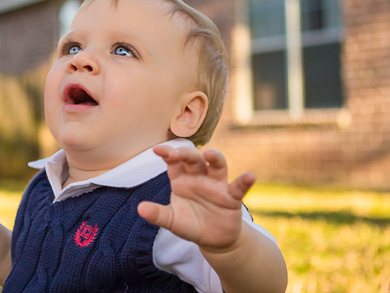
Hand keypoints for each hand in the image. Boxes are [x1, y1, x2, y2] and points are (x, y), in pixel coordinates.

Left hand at [137, 145, 255, 251]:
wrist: (213, 240)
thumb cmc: (190, 224)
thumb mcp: (172, 221)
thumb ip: (158, 214)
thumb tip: (139, 209)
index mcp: (181, 180)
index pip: (173, 163)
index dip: (167, 154)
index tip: (157, 150)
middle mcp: (199, 178)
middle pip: (194, 159)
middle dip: (186, 154)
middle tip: (177, 153)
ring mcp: (216, 185)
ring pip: (217, 166)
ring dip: (215, 158)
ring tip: (210, 154)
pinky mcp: (232, 197)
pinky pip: (239, 187)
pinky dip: (245, 181)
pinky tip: (249, 177)